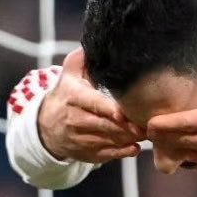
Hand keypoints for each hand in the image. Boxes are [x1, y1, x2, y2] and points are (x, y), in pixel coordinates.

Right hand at [36, 49, 142, 163]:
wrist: (47, 126)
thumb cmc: (66, 95)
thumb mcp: (69, 74)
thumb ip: (82, 59)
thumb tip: (96, 41)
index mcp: (74, 98)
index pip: (94, 104)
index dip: (110, 110)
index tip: (125, 113)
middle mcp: (76, 120)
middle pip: (107, 125)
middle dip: (128, 126)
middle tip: (149, 123)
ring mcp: (81, 139)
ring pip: (110, 141)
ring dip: (130, 138)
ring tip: (148, 132)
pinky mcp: (87, 154)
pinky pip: (108, 155)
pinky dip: (124, 152)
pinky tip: (136, 147)